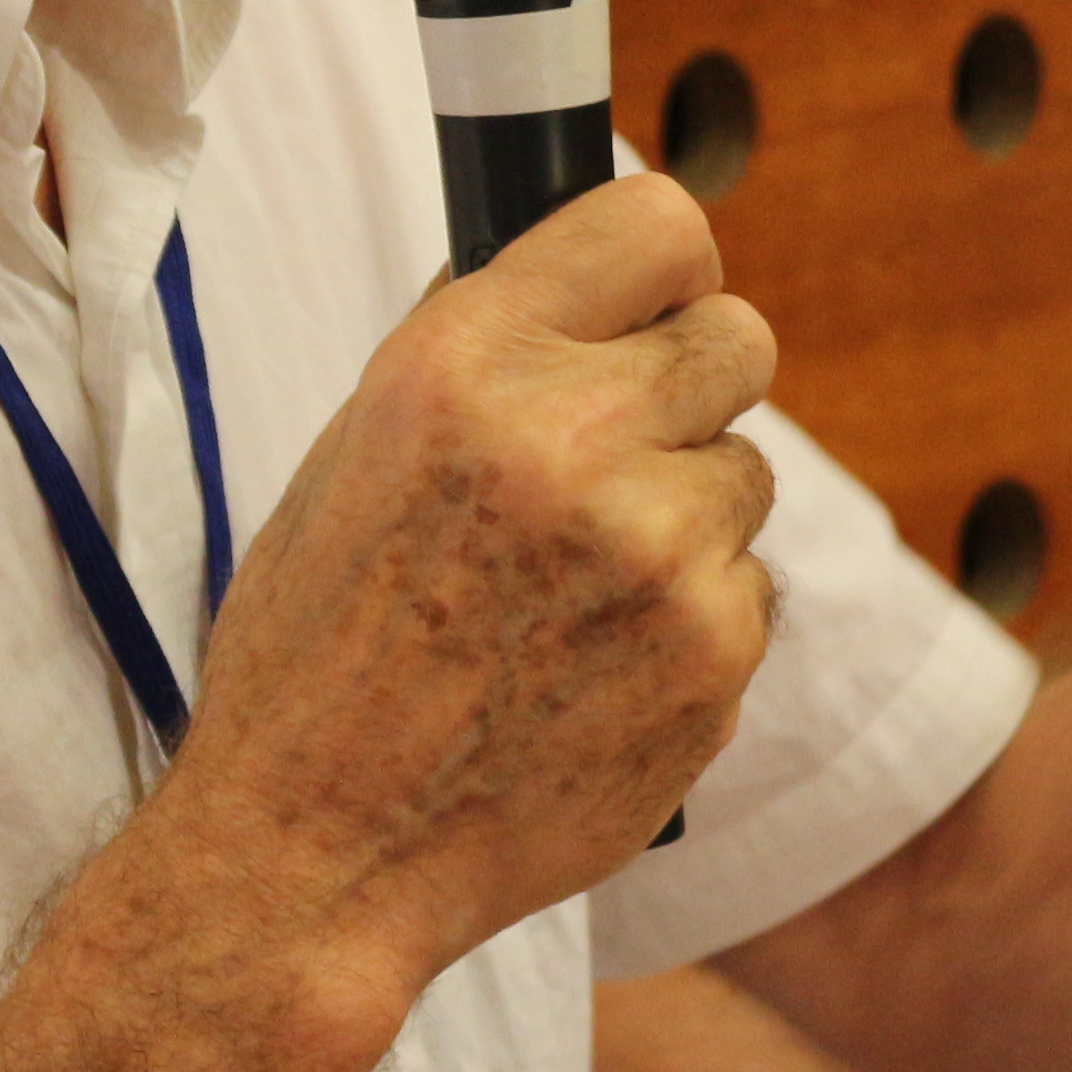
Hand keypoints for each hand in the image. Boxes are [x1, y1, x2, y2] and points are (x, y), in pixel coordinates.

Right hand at [165, 173, 778, 995]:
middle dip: (689, 385)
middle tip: (622, 453)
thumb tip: (583, 274)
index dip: (662, 268)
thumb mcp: (355, 450)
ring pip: (744, 473)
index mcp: (466, 362)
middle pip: (739, 338)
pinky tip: (596, 670)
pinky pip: (750, 589)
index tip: (648, 305)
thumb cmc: (320, 650)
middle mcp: (573, 435)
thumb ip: (479, 352)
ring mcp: (660, 550)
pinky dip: (692, 620)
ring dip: (686, 516)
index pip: (657, 221)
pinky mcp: (716, 652)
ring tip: (574, 593)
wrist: (321, 851)